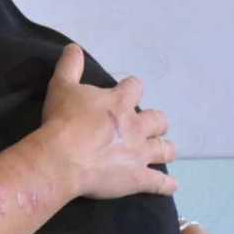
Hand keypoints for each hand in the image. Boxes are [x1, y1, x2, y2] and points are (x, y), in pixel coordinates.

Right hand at [32, 43, 177, 198]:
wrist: (62, 158)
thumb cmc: (62, 121)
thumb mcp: (61, 87)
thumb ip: (70, 66)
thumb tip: (73, 47)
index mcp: (119, 102)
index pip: (135, 87)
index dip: (131, 89)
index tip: (126, 93)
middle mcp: (136, 126)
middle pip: (158, 119)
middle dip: (155, 122)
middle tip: (146, 127)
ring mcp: (140, 153)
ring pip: (165, 149)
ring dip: (165, 149)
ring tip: (164, 151)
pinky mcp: (138, 178)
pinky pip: (159, 183)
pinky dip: (167, 185)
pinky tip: (172, 186)